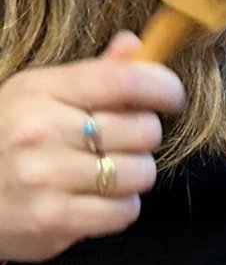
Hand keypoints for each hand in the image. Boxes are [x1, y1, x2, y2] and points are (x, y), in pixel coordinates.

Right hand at [0, 34, 185, 261]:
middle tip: (120, 143)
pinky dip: (120, 208)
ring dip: (133, 176)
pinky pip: (124, 211)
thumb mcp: (37, 96)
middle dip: (143, 137)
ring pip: (140, 173)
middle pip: (143, 130)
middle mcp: (41, 130)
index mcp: (41, 90)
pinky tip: (96, 200)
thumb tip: (135, 45)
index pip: (126, 81)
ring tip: (105, 173)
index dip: (164, 87)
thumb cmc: (8, 140)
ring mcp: (45, 177)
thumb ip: (93, 74)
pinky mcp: (54, 219)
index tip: (170, 97)